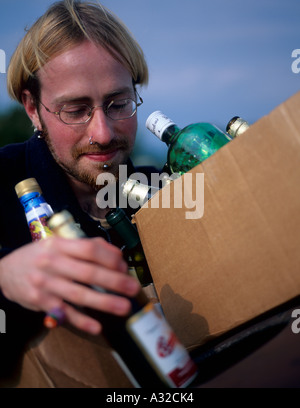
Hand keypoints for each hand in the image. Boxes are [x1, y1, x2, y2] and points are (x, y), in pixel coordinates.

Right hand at [0, 236, 140, 333]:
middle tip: (133, 288)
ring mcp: (46, 284)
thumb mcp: (59, 243)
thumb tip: (116, 256)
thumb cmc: (40, 256)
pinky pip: (64, 313)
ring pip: (79, 294)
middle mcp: (52, 263)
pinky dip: (81, 321)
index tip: (125, 267)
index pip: (90, 249)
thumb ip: (87, 246)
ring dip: (104, 302)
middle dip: (114, 281)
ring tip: (123, 307)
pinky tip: (97, 326)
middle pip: (88, 273)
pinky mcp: (41, 302)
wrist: (6, 272)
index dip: (110, 258)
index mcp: (60, 245)